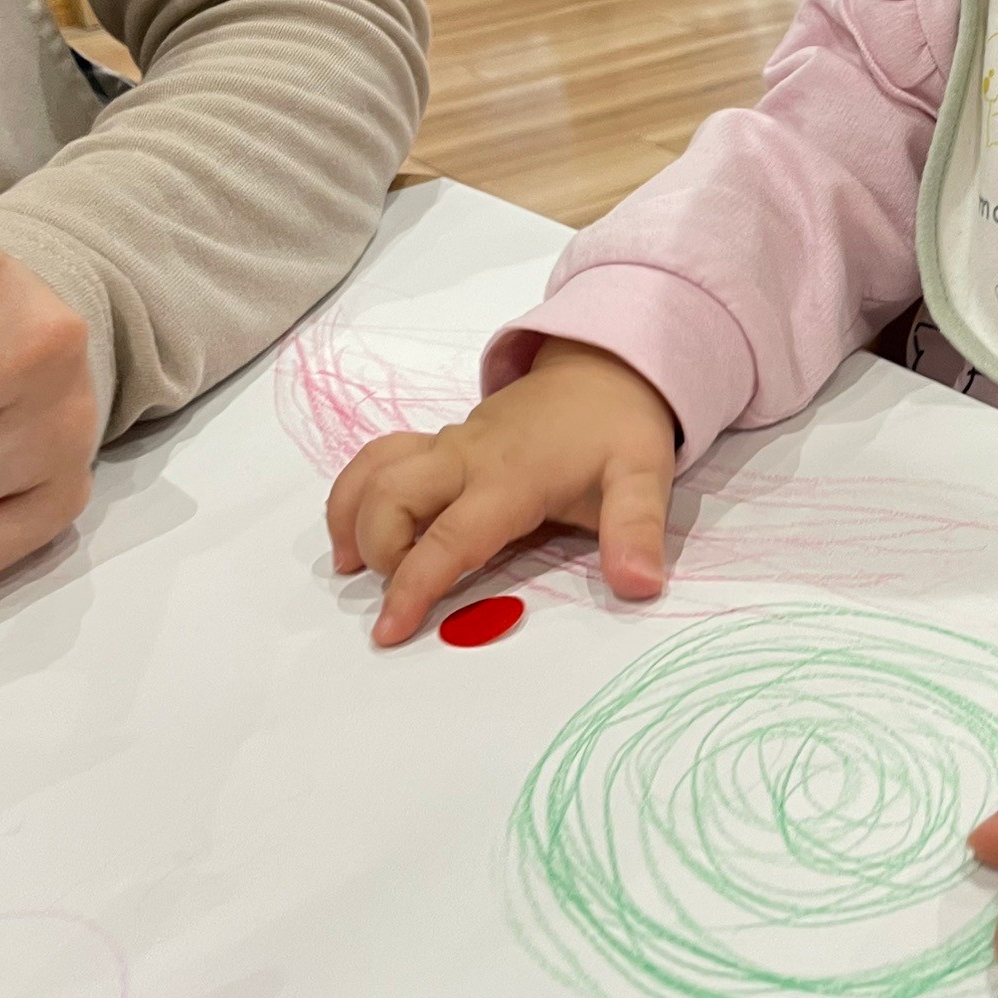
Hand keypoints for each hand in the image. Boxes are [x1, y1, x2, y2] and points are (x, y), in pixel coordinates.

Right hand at [325, 338, 677, 644]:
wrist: (607, 367)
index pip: (451, 536)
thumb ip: (637, 532)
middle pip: (391, 497)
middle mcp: (467, 456)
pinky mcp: (442, 440)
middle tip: (393, 595)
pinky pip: (383, 456)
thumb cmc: (620, 429)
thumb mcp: (644, 477)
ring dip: (353, 516)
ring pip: (375, 471)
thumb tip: (640, 585)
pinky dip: (358, 489)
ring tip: (355, 566)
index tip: (388, 630)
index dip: (415, 585)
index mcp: (513, 477)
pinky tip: (359, 528)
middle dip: (378, 550)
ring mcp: (449, 443)